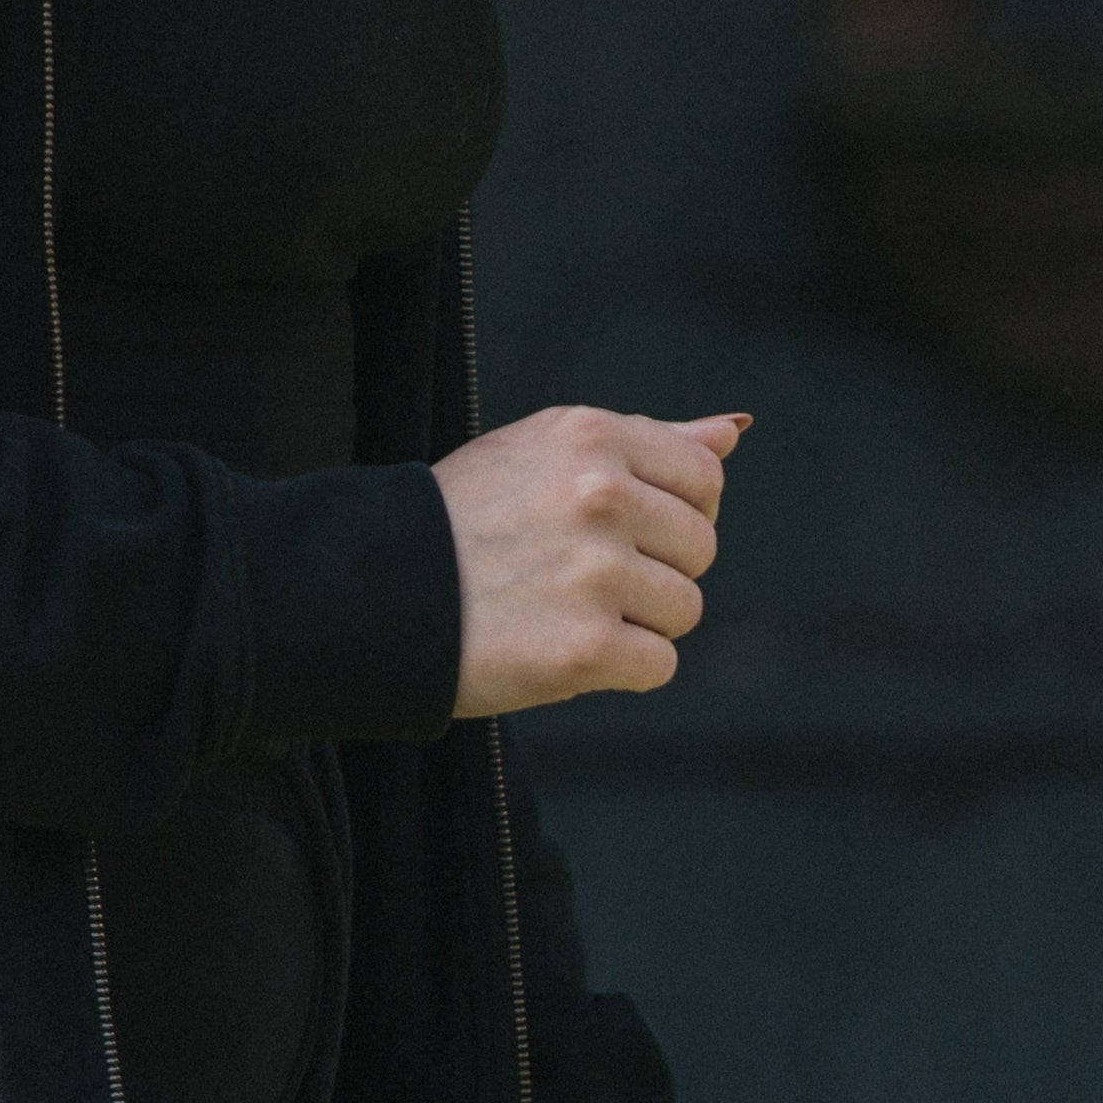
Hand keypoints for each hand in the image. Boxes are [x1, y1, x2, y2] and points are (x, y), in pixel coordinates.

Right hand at [435, 407, 740, 718]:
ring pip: (684, 609)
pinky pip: (659, 666)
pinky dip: (621, 670)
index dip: (675, 513)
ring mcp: (594, 573)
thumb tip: (732, 432)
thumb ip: (647, 441)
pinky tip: (564, 650)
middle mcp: (599, 495)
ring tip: (565, 612)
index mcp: (592, 437)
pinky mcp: (585, 649)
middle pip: (700, 548)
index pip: (703, 478)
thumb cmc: (462, 522)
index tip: (626, 531)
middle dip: (655, 570)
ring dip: (638, 623)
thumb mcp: (542, 452)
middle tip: (580, 577)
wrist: (370, 597)